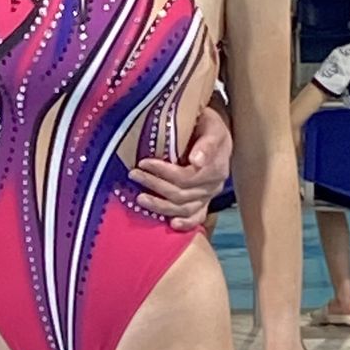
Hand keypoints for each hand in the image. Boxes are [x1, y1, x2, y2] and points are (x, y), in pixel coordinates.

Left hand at [131, 102, 231, 228]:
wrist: (215, 130)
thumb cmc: (209, 125)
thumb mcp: (211, 126)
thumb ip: (206, 143)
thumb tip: (196, 161)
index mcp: (215, 167)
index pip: (186, 177)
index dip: (163, 172)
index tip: (143, 162)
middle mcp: (213, 185)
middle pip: (181, 194)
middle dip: (154, 185)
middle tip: (134, 175)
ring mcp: (208, 195)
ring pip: (184, 209)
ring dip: (160, 206)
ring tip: (139, 199)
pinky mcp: (204, 201)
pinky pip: (196, 217)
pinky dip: (185, 223)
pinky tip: (171, 224)